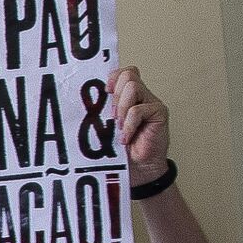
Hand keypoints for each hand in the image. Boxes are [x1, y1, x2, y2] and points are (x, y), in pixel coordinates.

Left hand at [110, 66, 168, 184]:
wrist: (137, 169)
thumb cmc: (121, 151)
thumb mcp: (105, 128)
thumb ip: (102, 113)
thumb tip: (83, 102)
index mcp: (127, 97)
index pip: (123, 72)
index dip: (113, 77)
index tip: (104, 91)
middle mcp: (141, 96)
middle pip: (128, 75)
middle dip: (115, 95)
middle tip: (112, 117)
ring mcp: (151, 103)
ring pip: (133, 87)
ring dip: (121, 108)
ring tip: (119, 127)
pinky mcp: (159, 113)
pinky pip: (139, 109)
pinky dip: (129, 124)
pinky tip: (126, 137)